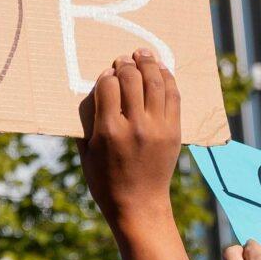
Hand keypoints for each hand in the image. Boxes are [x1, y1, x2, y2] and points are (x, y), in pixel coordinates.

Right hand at [79, 52, 192, 259]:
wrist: (139, 205)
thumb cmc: (106, 182)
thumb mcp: (86, 154)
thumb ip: (88, 122)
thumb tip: (93, 93)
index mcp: (109, 131)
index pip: (108, 86)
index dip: (106, 75)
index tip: (106, 74)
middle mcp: (135, 126)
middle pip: (132, 79)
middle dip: (126, 64)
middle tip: (123, 59)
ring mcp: (158, 127)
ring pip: (155, 82)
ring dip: (149, 63)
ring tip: (143, 54)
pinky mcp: (174, 131)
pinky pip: (173, 96)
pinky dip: (167, 78)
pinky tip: (161, 70)